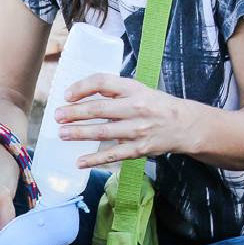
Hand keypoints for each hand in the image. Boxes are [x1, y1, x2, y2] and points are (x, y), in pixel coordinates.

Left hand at [56, 73, 192, 167]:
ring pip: (103, 132)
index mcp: (134, 89)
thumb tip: (82, 93)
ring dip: (79, 133)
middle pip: (99, 108)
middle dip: (74, 113)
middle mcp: (136, 108)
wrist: (186, 125)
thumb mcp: (139, 90)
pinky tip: (79, 162)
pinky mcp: (138, 149)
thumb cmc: (155, 106)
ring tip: (62, 134)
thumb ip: (114, 91)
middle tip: (57, 116)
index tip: (67, 95)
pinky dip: (94, 160)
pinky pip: (112, 155)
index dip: (83, 87)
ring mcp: (137, 130)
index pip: (104, 82)